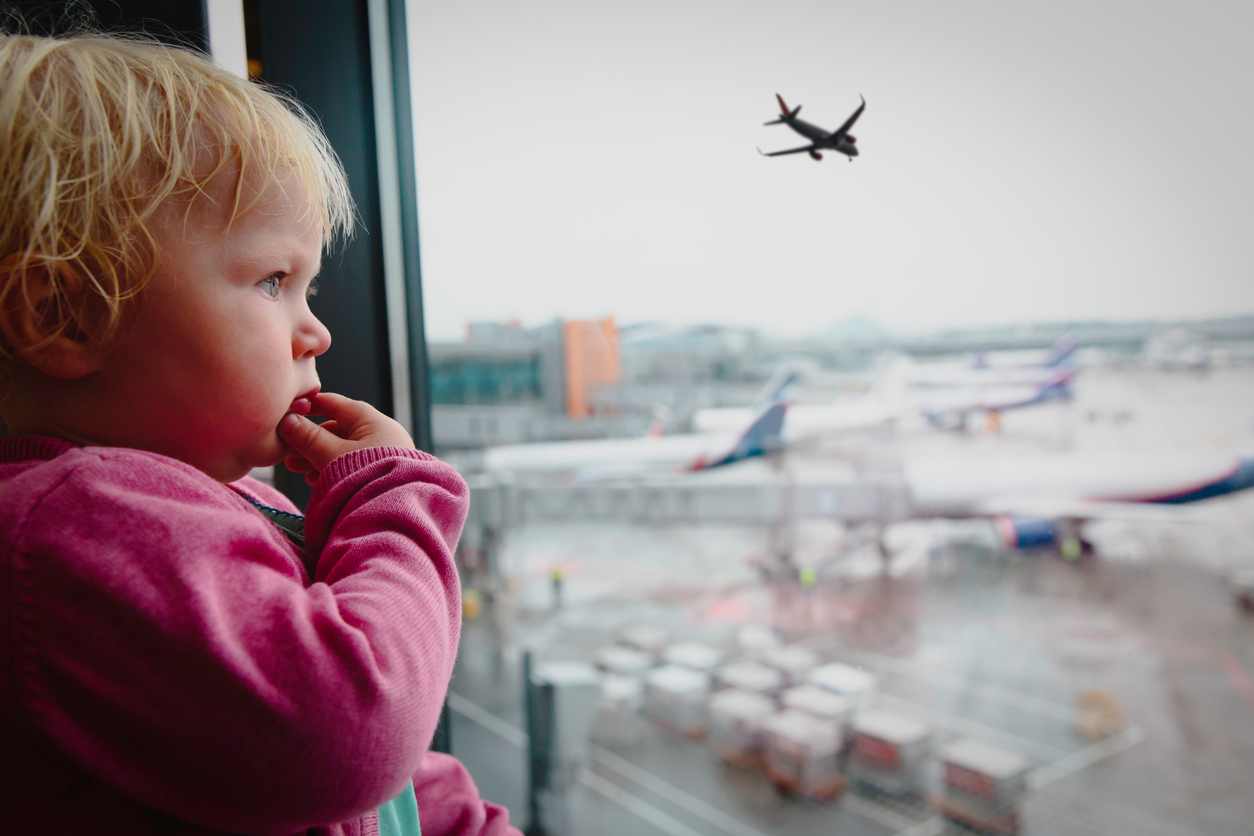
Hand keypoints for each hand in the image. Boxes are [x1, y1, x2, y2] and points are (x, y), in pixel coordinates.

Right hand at [278, 392, 415, 482]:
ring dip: (316, 457)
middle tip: (286, 452)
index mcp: (373, 421)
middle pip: (336, 430)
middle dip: (309, 441)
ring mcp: (382, 455)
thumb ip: (308, 438)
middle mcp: (380, 434)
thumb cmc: (365, 477)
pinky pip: (350, 465)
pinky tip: (314, 479)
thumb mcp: (332, 455)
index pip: (335, 404)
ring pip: (341, 450)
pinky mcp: (380, 474)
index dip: (309, 406)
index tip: (287, 411)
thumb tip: (287, 420)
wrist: (395, 513)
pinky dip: (331, 469)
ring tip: (296, 468)